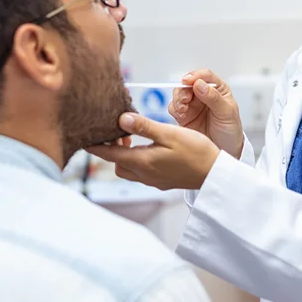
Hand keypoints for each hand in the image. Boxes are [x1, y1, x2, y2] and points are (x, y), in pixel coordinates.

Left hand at [87, 113, 219, 190]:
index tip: (86, 138)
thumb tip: (121, 119)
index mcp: (142, 162)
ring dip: (126, 157)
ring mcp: (154, 180)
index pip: (110, 155)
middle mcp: (145, 174)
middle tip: (118, 134)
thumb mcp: (169, 133)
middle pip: (117, 164)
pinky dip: (138, 162)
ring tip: (134, 140)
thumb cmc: (196, 152)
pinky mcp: (163, 182)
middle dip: (112, 151)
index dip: (96, 146)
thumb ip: (144, 127)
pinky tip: (150, 150)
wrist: (216, 174)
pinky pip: (142, 173)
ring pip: (129, 170)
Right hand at [169, 69, 243, 158]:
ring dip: (178, 99)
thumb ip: (213, 98)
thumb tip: (199, 84)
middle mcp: (203, 94)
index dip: (196, 76)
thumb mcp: (227, 113)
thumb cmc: (230, 130)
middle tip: (185, 99)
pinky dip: (174, 109)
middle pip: (188, 83)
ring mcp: (193, 105)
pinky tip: (181, 116)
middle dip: (184, 89)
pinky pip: (174, 107)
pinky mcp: (184, 116)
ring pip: (179, 94)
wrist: (225, 151)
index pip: (205, 75)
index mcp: (217, 89)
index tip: (189, 81)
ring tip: (183, 109)